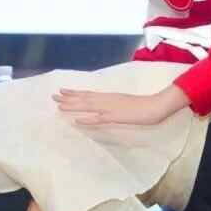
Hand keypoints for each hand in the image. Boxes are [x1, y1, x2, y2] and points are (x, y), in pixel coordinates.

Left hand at [53, 84, 189, 125]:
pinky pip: (99, 118)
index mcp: (110, 96)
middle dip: (68, 98)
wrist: (156, 106)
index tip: (62, 91)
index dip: (75, 93)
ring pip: (88, 106)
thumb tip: (107, 108)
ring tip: (59, 105)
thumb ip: (116, 104)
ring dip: (73, 106)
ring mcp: (111, 108)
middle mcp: (108, 100)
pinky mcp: (116, 116)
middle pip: (85, 98)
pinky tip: (77, 120)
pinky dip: (87, 119)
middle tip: (53, 96)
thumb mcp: (127, 103)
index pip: (89, 94)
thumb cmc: (145, 105)